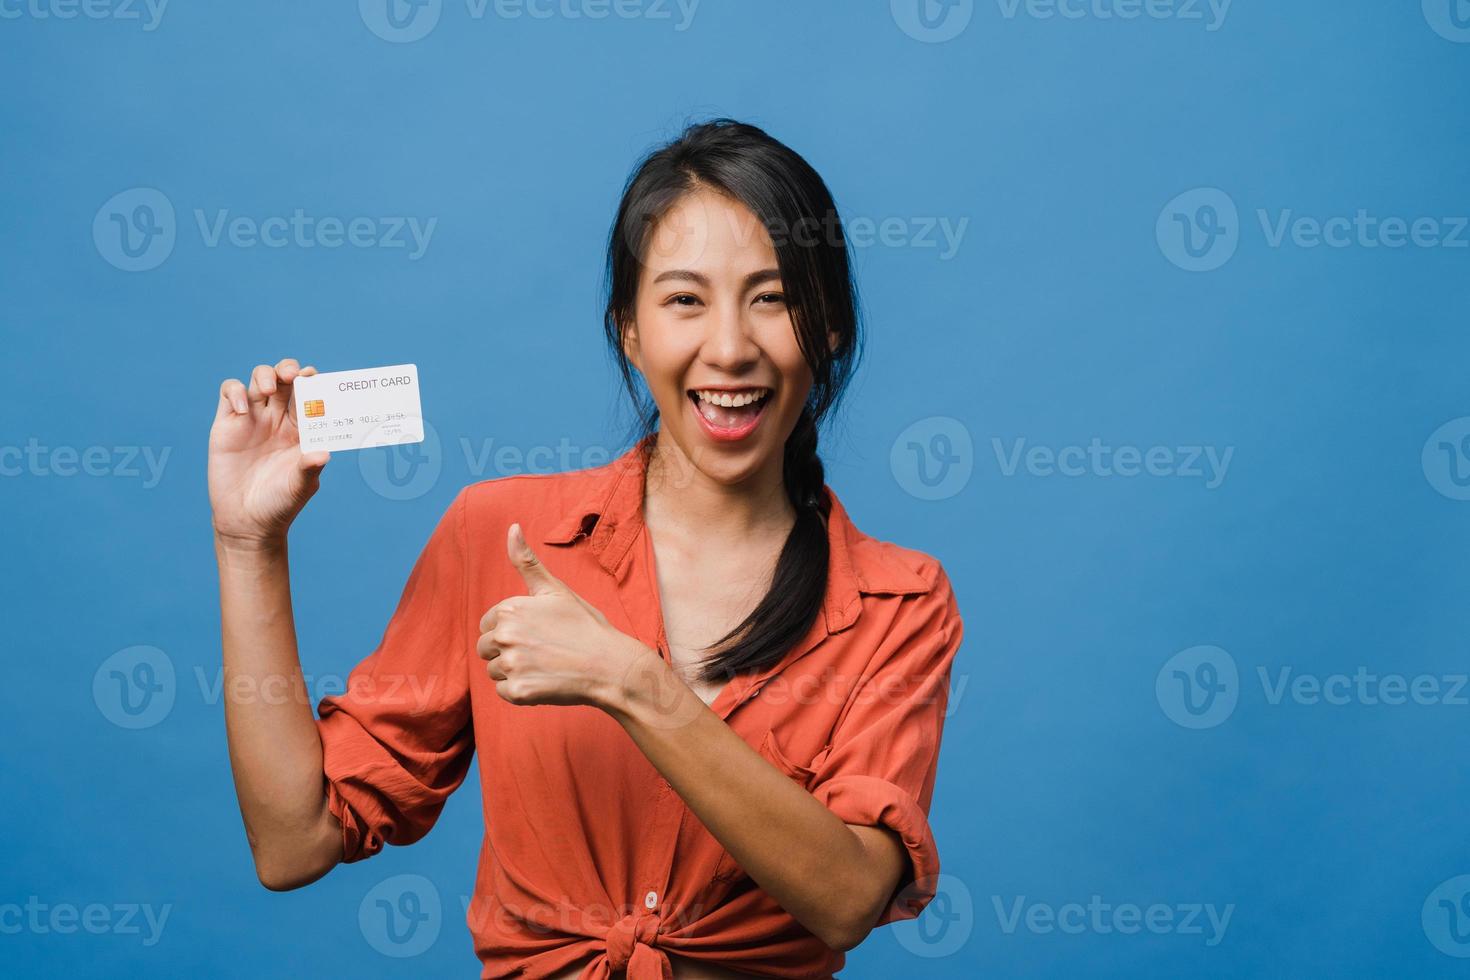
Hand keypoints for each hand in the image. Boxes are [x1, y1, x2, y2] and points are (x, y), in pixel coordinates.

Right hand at [208, 357, 328, 547]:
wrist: (246, 522)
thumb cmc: (279, 504)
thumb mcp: (299, 486)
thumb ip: (310, 468)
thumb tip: (324, 453)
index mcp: (301, 429)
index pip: (309, 395)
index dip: (313, 382)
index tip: (316, 378)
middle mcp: (278, 420)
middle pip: (285, 380)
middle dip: (290, 369)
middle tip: (294, 375)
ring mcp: (252, 419)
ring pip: (259, 380)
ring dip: (265, 375)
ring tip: (269, 390)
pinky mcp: (227, 424)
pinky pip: (230, 393)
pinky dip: (236, 392)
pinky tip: (243, 411)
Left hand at [478, 522, 654, 710]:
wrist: (611, 666)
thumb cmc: (585, 626)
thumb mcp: (555, 589)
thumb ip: (526, 561)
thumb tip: (512, 527)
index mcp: (511, 609)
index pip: (488, 624)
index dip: (512, 629)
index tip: (537, 632)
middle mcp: (506, 635)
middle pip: (486, 648)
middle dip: (508, 650)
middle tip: (542, 650)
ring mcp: (511, 665)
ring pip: (494, 670)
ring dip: (514, 671)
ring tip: (544, 665)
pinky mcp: (518, 692)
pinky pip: (503, 692)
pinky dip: (520, 690)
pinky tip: (544, 681)